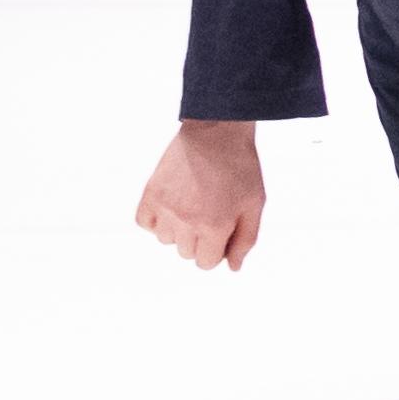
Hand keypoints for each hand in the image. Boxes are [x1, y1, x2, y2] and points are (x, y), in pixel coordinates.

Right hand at [136, 120, 266, 270]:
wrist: (217, 132)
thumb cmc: (240, 168)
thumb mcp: (254, 204)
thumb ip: (245, 240)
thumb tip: (232, 268)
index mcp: (214, 226)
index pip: (206, 263)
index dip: (216, 250)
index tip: (222, 231)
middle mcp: (186, 221)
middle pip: (186, 254)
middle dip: (200, 240)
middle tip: (210, 212)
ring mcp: (165, 207)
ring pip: (165, 240)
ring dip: (178, 230)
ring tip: (193, 204)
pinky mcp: (150, 193)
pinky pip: (144, 223)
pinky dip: (155, 220)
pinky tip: (172, 205)